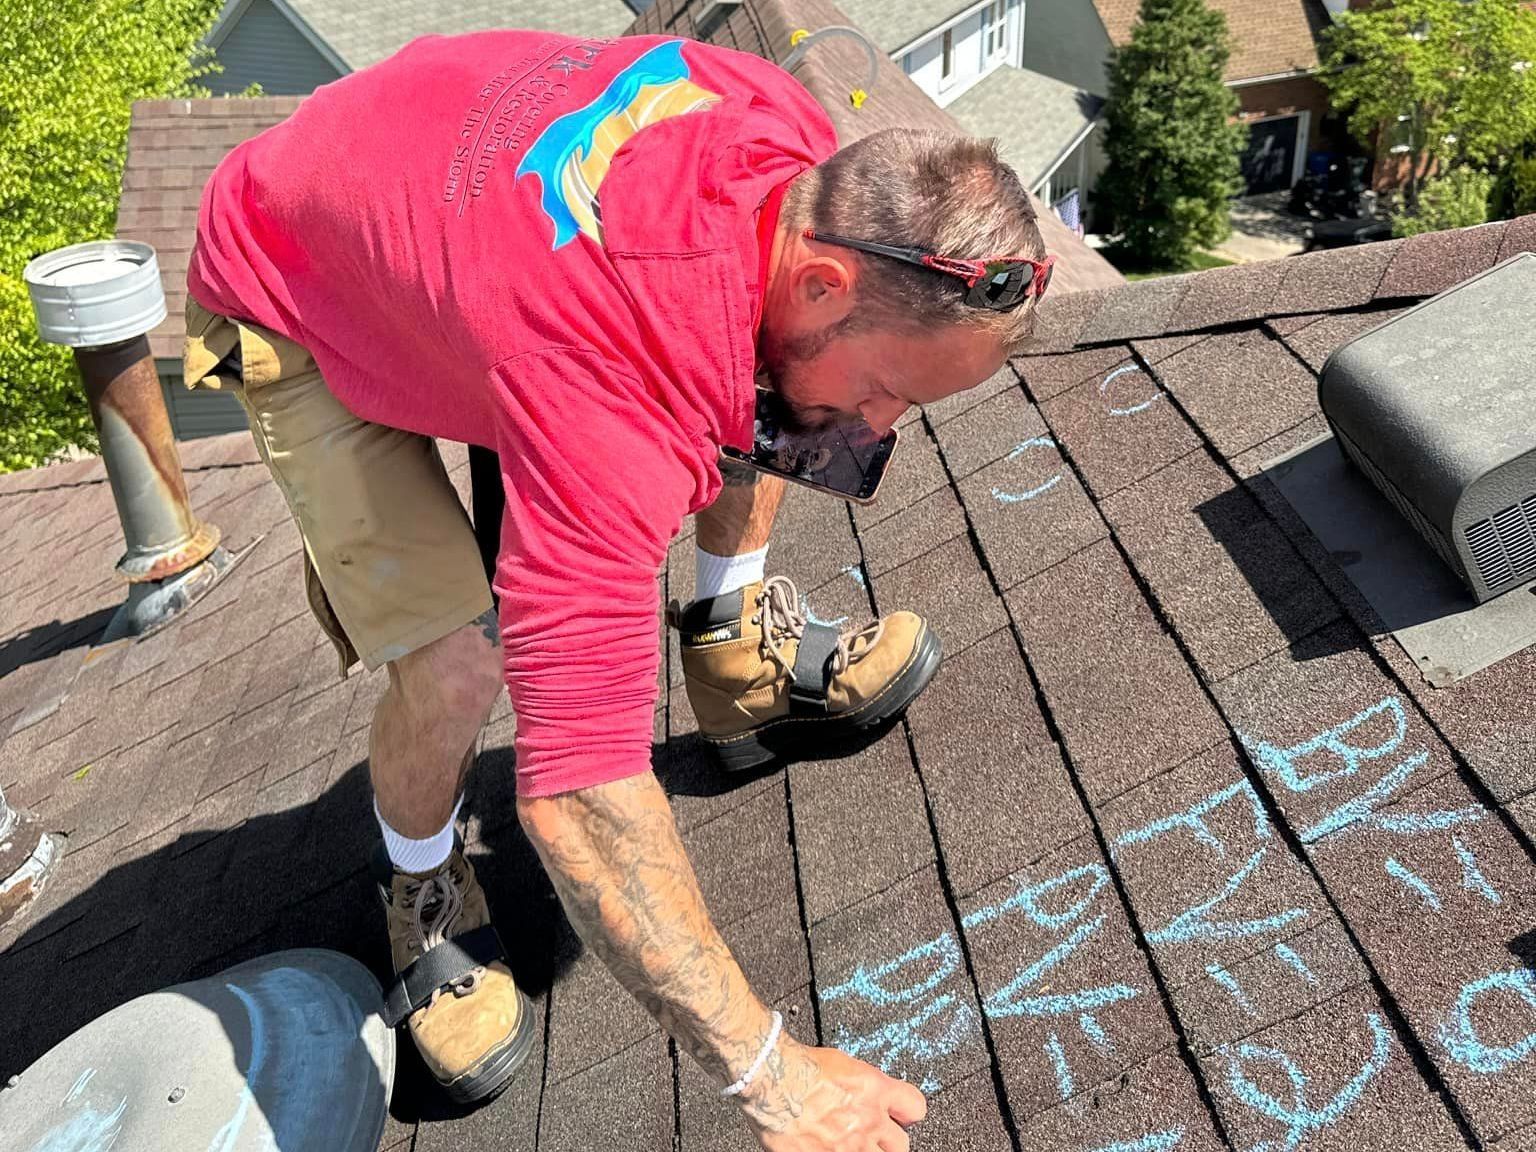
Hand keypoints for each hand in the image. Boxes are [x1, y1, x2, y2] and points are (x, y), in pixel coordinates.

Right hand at [738, 1036, 926, 1151]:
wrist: (771, 1078)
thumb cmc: (799, 1064)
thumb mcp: (842, 1063)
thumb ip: (863, 1084)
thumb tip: (867, 1092)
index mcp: (876, 1090)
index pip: (916, 1108)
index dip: (905, 1113)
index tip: (898, 1116)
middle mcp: (869, 1121)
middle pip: (901, 1145)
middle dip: (888, 1141)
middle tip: (872, 1136)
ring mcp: (849, 1147)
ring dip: (865, 1151)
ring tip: (847, 1144)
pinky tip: (823, 1147)